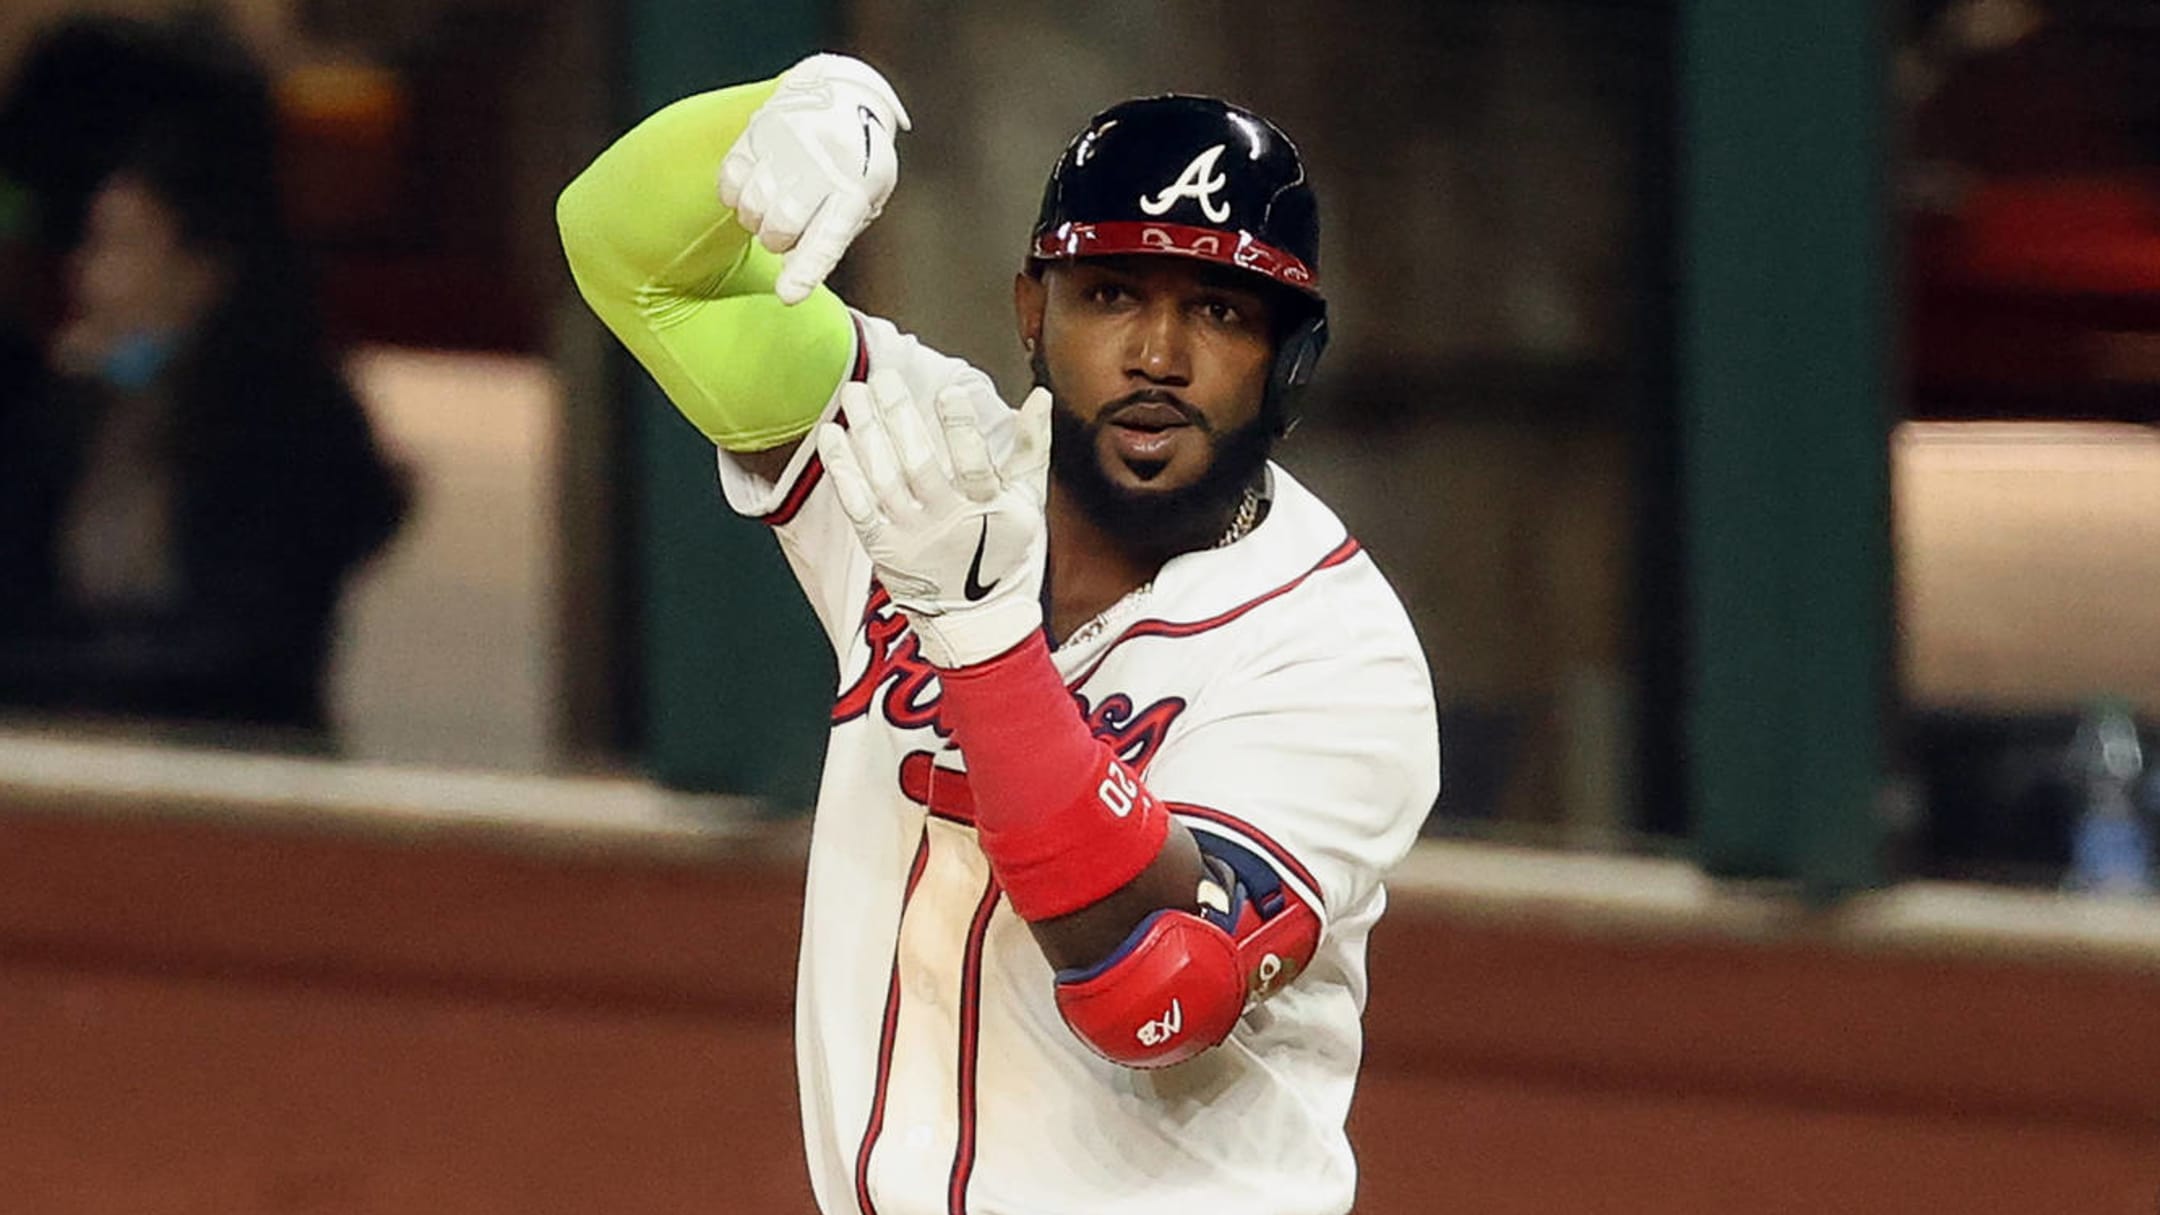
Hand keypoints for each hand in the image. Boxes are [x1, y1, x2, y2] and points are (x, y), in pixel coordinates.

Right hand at [718, 53, 910, 305]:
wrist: (843, 92)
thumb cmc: (858, 159)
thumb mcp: (866, 198)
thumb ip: (832, 237)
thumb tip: (791, 275)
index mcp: (854, 187)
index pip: (828, 237)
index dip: (806, 269)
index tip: (788, 296)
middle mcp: (819, 164)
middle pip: (781, 225)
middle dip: (777, 241)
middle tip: (786, 231)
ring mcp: (785, 144)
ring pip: (752, 204)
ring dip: (756, 219)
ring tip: (772, 207)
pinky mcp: (756, 130)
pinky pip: (730, 178)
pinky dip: (735, 196)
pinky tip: (751, 190)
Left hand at [816, 370, 1052, 668]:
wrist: (976, 619)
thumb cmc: (1005, 550)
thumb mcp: (1028, 501)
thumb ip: (1032, 447)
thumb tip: (1039, 395)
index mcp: (988, 511)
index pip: (974, 467)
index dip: (961, 430)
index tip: (948, 391)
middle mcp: (946, 524)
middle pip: (919, 466)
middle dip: (899, 417)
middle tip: (883, 377)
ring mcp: (910, 537)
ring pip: (883, 479)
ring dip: (866, 433)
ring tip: (855, 393)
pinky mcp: (882, 547)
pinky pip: (857, 505)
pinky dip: (843, 470)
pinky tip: (832, 434)